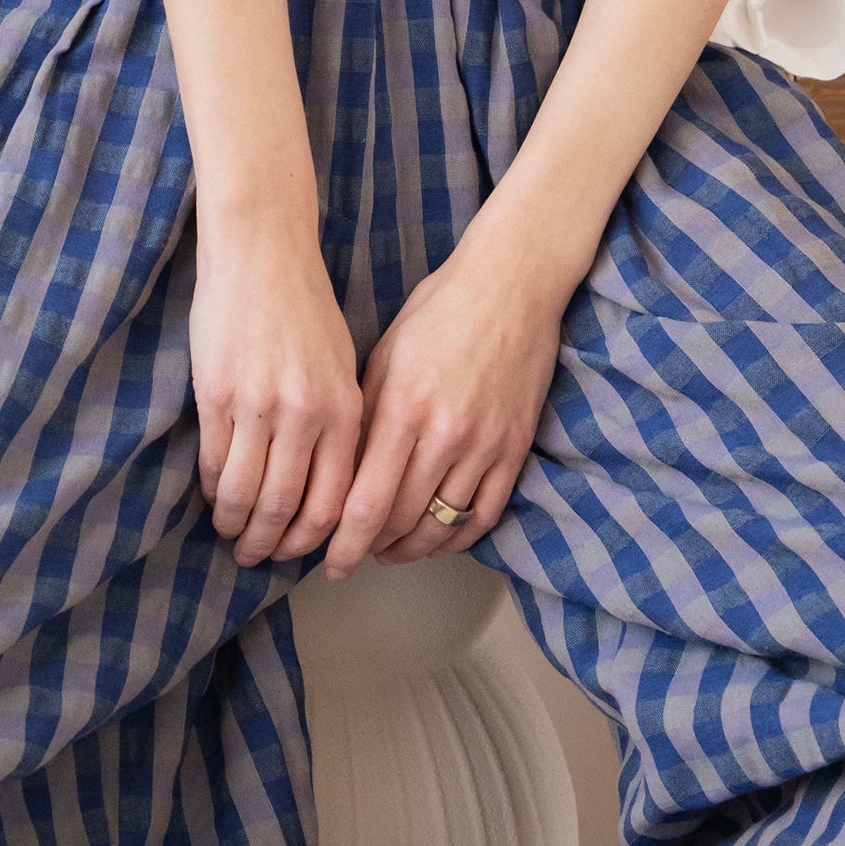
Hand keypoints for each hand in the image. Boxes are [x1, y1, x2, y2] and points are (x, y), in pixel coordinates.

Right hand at [189, 221, 364, 566]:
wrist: (262, 252)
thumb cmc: (305, 308)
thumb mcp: (344, 366)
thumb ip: (341, 424)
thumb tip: (330, 488)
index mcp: (344, 411)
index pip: (332, 504)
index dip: (311, 542)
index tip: (298, 554)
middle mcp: (305, 415)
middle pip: (285, 508)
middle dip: (268, 545)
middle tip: (255, 557)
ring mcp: (257, 406)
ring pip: (244, 493)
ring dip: (235, 525)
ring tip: (230, 535)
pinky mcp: (216, 394)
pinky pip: (213, 461)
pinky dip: (211, 490)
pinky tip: (211, 497)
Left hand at [320, 228, 569, 577]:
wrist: (512, 284)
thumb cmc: (439, 309)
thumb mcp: (384, 355)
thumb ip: (363, 416)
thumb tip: (338, 474)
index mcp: (401, 408)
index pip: (366, 503)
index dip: (344, 544)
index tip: (328, 562)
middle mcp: (444, 434)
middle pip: (402, 522)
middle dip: (371, 550)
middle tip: (352, 558)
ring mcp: (485, 444)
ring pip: (443, 526)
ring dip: (413, 549)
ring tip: (390, 552)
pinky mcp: (515, 446)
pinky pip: (486, 514)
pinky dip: (459, 537)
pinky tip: (438, 538)